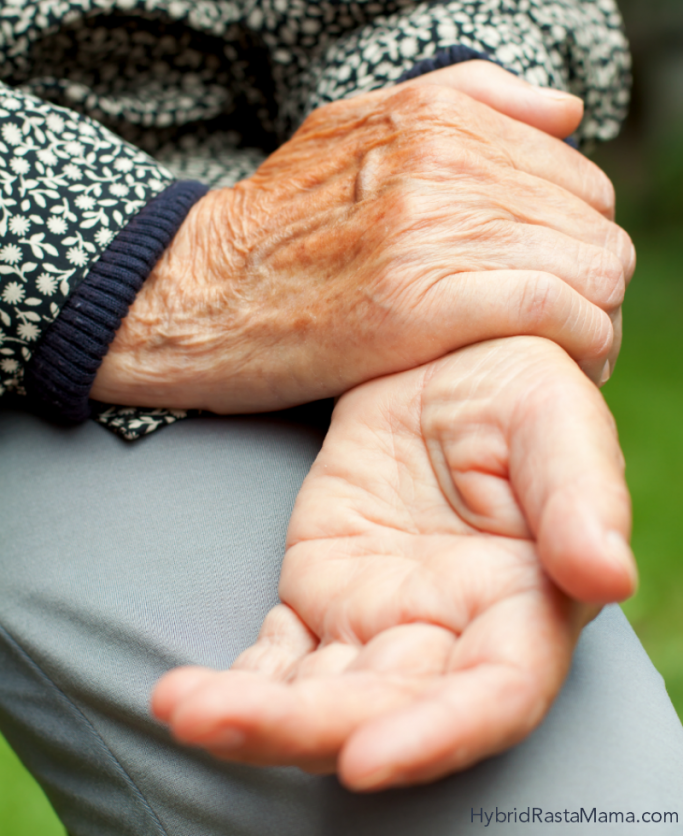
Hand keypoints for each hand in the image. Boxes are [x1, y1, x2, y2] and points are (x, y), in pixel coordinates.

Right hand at [92, 64, 633, 411]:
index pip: (581, 180)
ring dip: (593, 320)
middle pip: (594, 227)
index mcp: (436, 119)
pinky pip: (558, 315)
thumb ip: (470, 100)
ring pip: (592, 270)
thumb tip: (567, 112)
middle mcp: (441, 164)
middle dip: (591, 284)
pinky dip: (578, 344)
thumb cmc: (280, 223)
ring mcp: (430, 230)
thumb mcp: (357, 126)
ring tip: (561, 349)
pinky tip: (558, 363)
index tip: (554, 280)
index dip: (576, 239)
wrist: (199, 291)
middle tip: (561, 324)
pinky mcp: (420, 303)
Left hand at [152, 337, 635, 789]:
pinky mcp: (320, 595)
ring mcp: (377, 621)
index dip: (437, 735)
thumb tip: (606, 574)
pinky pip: (277, 658)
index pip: (492, 694)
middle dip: (309, 731)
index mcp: (522, 603)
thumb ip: (582, 494)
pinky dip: (235, 682)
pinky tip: (186, 693)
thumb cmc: (518, 387)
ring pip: (320, 696)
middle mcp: (449, 633)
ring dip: (252, 718)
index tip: (369, 757)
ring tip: (183, 708)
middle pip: (386, 711)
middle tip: (220, 723)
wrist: (443, 359)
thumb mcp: (555, 417)